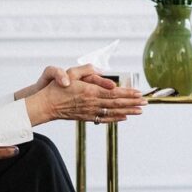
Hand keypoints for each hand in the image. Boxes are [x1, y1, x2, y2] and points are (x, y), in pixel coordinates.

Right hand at [24, 65, 145, 125]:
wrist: (46, 105)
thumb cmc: (58, 87)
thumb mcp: (71, 73)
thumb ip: (88, 72)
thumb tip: (105, 75)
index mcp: (90, 91)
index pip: (114, 92)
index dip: (128, 93)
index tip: (139, 93)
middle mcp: (92, 103)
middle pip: (117, 103)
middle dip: (133, 103)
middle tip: (146, 102)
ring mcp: (90, 111)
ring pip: (113, 112)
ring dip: (128, 111)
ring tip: (140, 111)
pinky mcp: (86, 117)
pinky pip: (104, 119)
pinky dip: (116, 118)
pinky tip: (124, 117)